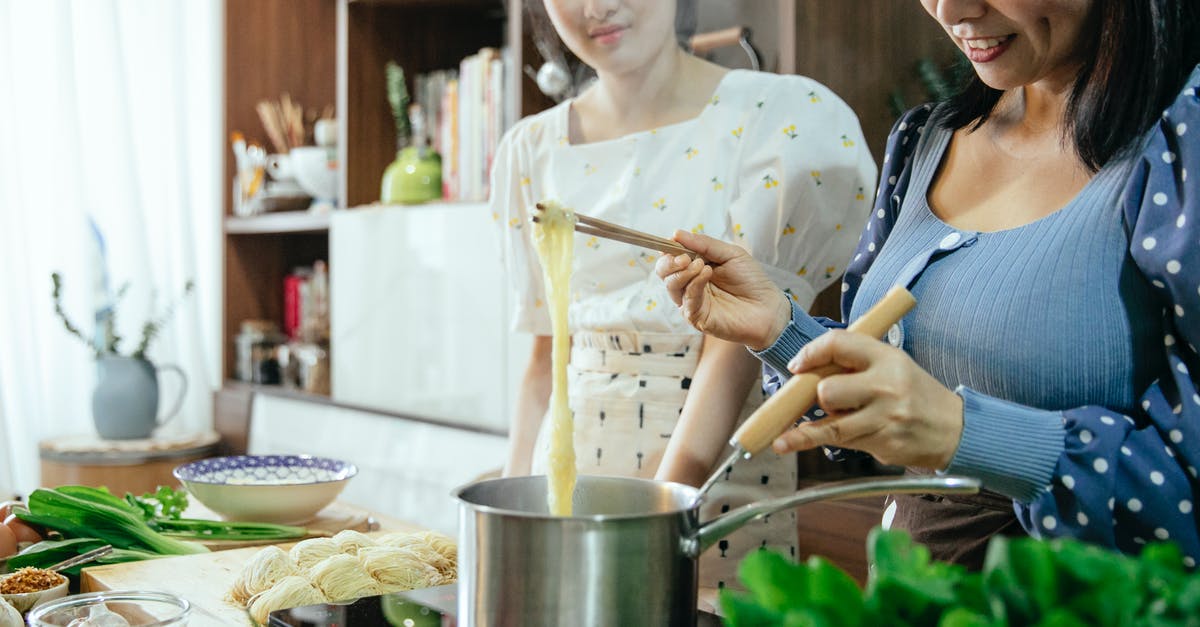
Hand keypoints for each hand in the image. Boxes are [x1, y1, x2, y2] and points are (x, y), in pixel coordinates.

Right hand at [654, 230, 790, 350]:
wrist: (769, 307)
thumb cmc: (751, 280)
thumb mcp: (730, 254)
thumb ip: (704, 244)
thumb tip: (676, 233)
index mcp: (694, 268)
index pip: (670, 258)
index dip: (668, 249)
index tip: (673, 240)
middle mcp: (689, 285)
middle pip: (664, 273)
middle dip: (670, 261)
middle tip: (685, 257)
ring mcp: (691, 302)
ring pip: (671, 286)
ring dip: (683, 272)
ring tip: (701, 265)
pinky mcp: (697, 318)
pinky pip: (687, 300)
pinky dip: (694, 284)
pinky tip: (706, 273)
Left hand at [772, 330, 963, 469]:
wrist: (954, 428)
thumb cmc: (914, 393)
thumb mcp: (892, 364)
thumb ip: (856, 363)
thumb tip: (808, 370)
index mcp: (887, 357)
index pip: (838, 344)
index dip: (810, 353)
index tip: (796, 366)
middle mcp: (886, 385)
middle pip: (828, 390)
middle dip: (817, 396)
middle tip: (823, 401)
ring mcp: (885, 417)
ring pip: (830, 422)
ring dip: (808, 427)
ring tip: (788, 433)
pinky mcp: (883, 443)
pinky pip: (838, 441)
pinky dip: (810, 441)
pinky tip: (786, 443)